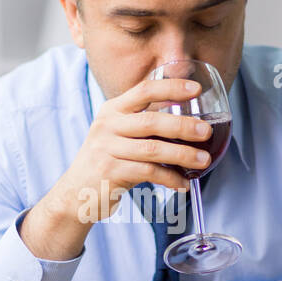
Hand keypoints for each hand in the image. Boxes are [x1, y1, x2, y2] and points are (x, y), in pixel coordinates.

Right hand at [20, 76, 213, 259]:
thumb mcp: (119, 135)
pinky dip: (170, 178)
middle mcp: (107, 126)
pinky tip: (183, 183)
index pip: (144, 90)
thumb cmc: (107, 161)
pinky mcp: (109, 173)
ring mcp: (107, 149)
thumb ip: (145, 125)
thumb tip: (190, 123)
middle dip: (182, 125)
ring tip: (203, 160)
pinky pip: (148, 173)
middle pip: (151, 121)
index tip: (196, 89)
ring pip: (152, 149)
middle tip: (206, 131)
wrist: (75, 193)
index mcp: (113, 110)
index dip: (171, 87)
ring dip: (182, 155)